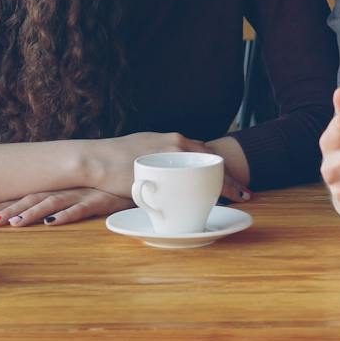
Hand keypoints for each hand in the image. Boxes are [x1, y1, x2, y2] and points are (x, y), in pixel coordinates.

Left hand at [0, 187, 131, 227]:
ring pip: (54, 202)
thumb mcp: (86, 192)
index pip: (29, 194)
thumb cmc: (112, 186)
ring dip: (33, 212)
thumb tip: (41, 212)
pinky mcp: (104, 199)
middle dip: (11, 209)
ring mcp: (86, 192)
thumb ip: (65, 199)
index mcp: (63, 186)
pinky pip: (84, 207)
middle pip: (35, 197)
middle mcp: (70, 187)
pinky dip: (68, 214)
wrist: (142, 173)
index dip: (7, 204)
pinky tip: (54, 222)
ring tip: (14, 224)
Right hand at [86, 132, 247, 201]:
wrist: (94, 160)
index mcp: (172, 140)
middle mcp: (176, 143)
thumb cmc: (114, 160)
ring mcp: (171, 155)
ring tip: (241, 196)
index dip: (220, 166)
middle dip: (231, 176)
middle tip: (245, 192)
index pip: (204, 152)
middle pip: (212, 159)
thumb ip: (160, 161)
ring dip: (226, 184)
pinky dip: (208, 191)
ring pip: (207, 168)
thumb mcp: (144, 153)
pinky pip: (192, 183)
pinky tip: (217, 201)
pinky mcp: (164, 171)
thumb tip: (169, 177)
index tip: (234, 179)